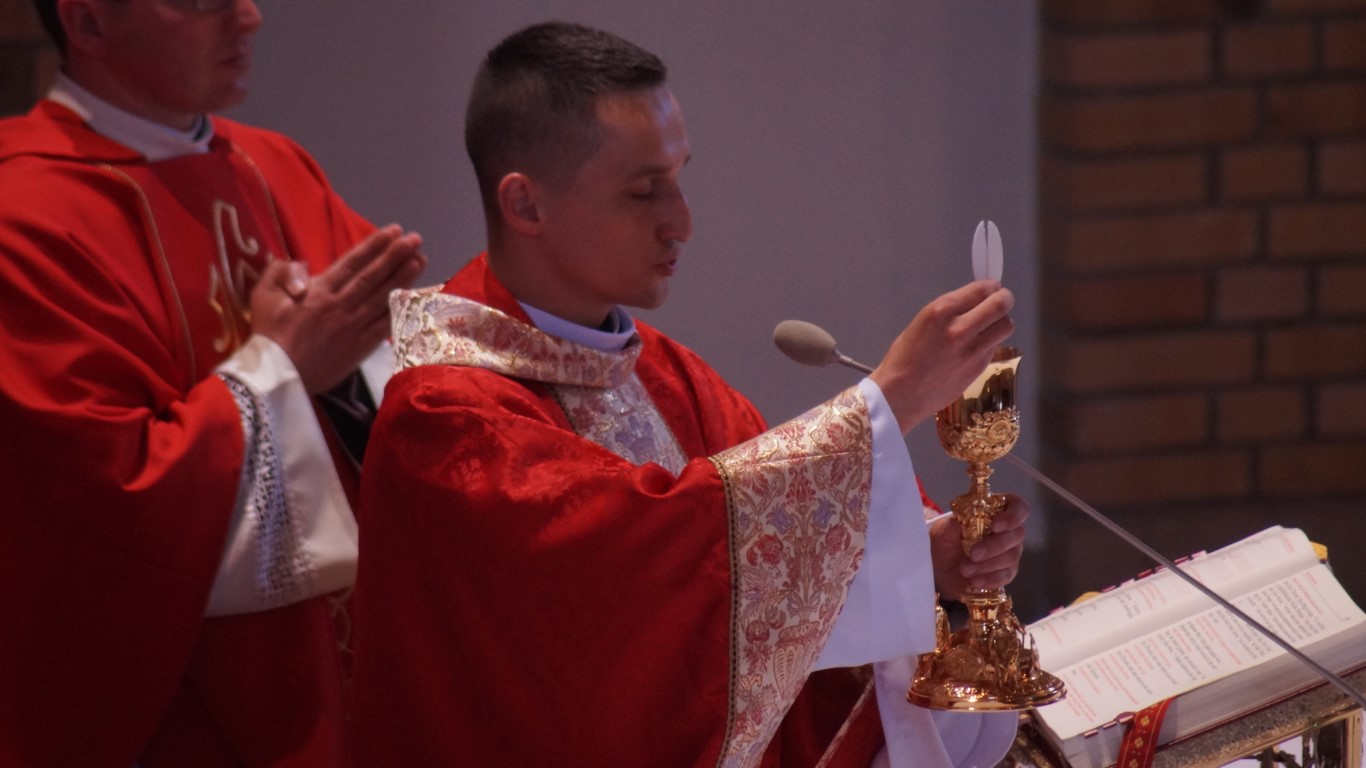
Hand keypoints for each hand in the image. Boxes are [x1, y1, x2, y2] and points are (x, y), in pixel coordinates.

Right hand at [251, 224, 426, 393]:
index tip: (393, 231)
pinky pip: (385, 326)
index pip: (353, 263)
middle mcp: (341, 306)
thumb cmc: (268, 334)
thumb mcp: (263, 294)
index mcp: (318, 291)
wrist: (277, 376)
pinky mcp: (361, 348)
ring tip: (421, 260)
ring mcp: (353, 327)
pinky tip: (414, 298)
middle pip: (373, 276)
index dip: (374, 245)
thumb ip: (282, 271)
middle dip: (396, 256)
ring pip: (383, 298)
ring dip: (404, 278)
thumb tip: (304, 264)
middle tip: (415, 240)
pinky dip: (400, 311)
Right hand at [868, 281, 1013, 433]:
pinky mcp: (979, 367)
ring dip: (1001, 321)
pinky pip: (994, 347)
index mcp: (941, 311)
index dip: (991, 286)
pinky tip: (976, 346)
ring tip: (992, 324)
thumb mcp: (922, 322)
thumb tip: (974, 303)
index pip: (980, 289)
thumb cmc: (904, 358)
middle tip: (1002, 299)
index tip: (992, 287)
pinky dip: (990, 342)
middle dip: (1004, 298)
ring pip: (1005, 326)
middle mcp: (960, 328)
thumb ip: (950, 311)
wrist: (901, 395)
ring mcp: (972, 350)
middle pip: (1001, 304)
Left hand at [929, 494, 1028, 601]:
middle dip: (994, 546)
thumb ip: (947, 527)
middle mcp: (1008, 530)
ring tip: (965, 570)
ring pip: (1011, 557)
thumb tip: (953, 523)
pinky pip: (1006, 575)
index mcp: (995, 512)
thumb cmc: (946, 543)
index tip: (995, 526)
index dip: (1012, 516)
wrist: (941, 570)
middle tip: (973, 554)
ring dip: (987, 565)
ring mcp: (1010, 552)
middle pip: (1017, 534)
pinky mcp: (1007, 571)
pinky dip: (990, 579)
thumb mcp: (941, 533)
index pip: (1018, 507)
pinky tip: (975, 581)